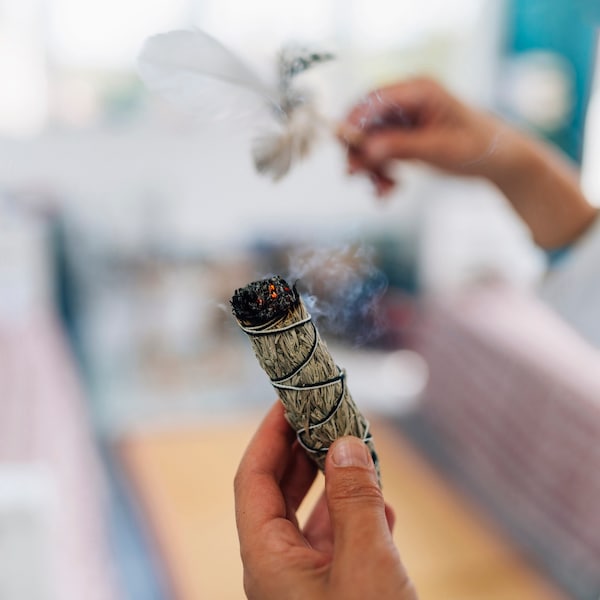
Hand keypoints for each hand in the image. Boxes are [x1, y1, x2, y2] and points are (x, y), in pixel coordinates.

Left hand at [234, 402, 416, 599]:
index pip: (253, 479)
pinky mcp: (337, 593)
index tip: (288, 402)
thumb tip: (345, 445)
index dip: (269, 435)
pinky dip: (358, 518)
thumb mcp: (365, 563)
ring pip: (312, 517)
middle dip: (302, 451)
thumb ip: (354, 501)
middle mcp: (279, 568)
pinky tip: (384, 506)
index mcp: (267, 559)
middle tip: (324, 416)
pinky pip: (339, 544)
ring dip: (336, 482)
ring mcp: (307, 583)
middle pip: (280, 493)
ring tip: (358, 451)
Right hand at [337, 77, 596, 247]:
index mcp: (419, 90)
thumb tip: (366, 151)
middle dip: (361, 151)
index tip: (344, 147)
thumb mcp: (438, 149)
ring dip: (371, 168)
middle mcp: (407, 100)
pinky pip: (380, 154)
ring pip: (370, 142)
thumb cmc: (477, 148)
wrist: (498, 160)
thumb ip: (400, 147)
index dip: (354, 121)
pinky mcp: (403, 136)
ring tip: (383, 192)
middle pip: (366, 121)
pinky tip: (388, 191)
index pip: (374, 99)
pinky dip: (380, 173)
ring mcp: (404, 119)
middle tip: (355, 177)